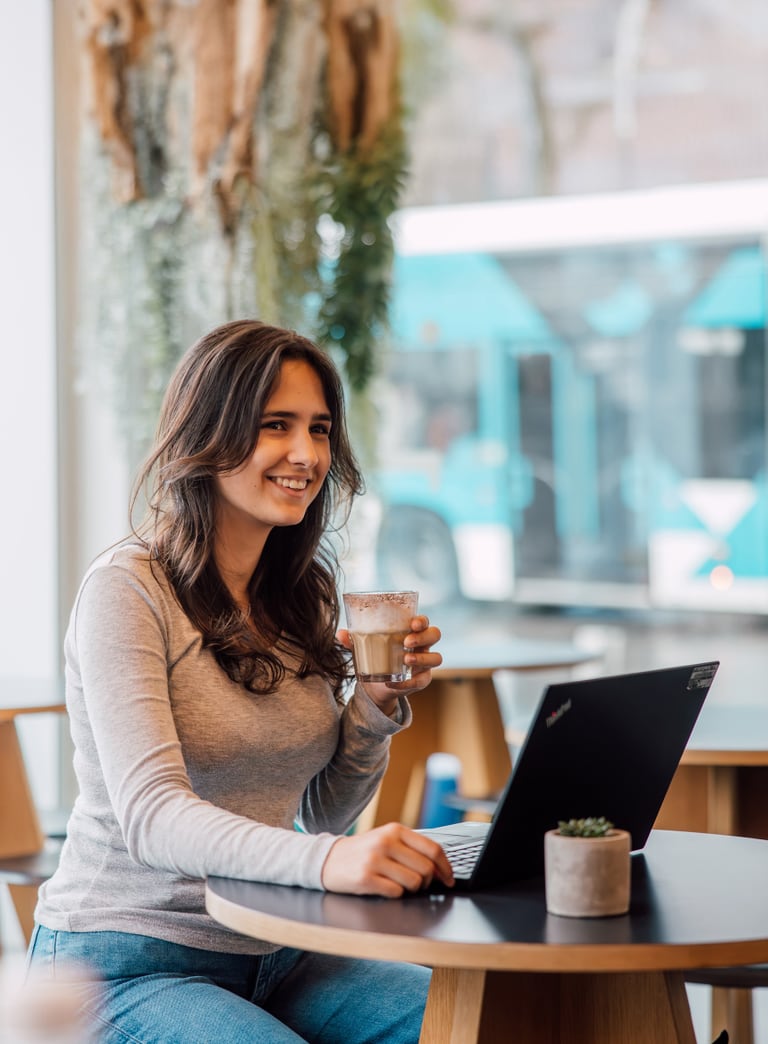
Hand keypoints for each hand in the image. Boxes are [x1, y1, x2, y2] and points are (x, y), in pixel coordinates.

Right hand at [321, 822, 453, 895]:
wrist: (327, 859)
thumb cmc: (363, 851)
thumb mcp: (386, 839)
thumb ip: (410, 848)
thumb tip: (439, 868)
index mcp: (395, 830)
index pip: (433, 848)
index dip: (446, 867)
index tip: (449, 878)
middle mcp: (386, 842)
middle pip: (426, 869)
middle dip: (428, 882)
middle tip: (421, 885)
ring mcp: (375, 860)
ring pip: (414, 883)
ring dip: (412, 890)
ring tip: (400, 885)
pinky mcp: (365, 878)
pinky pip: (396, 893)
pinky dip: (395, 894)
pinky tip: (385, 888)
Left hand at [337, 615, 441, 714]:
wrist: (375, 686)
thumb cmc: (375, 658)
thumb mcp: (364, 648)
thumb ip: (354, 640)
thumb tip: (340, 633)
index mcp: (411, 632)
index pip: (424, 621)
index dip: (422, 620)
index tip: (412, 623)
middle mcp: (422, 645)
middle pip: (435, 635)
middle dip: (423, 636)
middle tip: (406, 641)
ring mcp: (424, 663)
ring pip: (436, 658)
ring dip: (422, 658)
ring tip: (405, 659)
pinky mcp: (421, 680)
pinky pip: (423, 680)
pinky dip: (408, 682)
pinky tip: (393, 682)